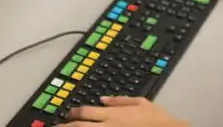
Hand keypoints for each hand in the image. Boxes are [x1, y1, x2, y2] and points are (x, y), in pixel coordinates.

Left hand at [59, 96, 187, 125]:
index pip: (86, 112)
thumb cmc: (157, 120)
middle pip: (79, 126)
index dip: (73, 113)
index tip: (68, 115)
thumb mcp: (142, 102)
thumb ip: (121, 100)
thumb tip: (104, 99)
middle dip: (65, 126)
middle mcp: (108, 126)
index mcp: (113, 113)